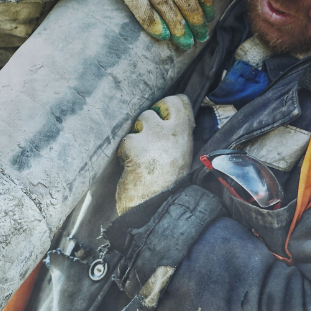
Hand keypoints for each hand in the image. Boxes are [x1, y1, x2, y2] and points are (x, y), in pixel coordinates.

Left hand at [115, 95, 194, 214]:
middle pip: (157, 107)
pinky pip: (126, 140)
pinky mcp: (135, 146)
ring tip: (140, 158)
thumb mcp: (181, 157)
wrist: (156, 209)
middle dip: (148, 122)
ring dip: (136, 138)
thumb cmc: (167, 186)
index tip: (162, 117)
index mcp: (185, 135)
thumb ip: (175, 138)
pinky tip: (130, 167)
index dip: (166, 107)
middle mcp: (172, 132)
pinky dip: (124, 153)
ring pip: (139, 122)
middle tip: (147, 142)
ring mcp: (153, 137)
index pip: (178, 102)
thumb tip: (165, 120)